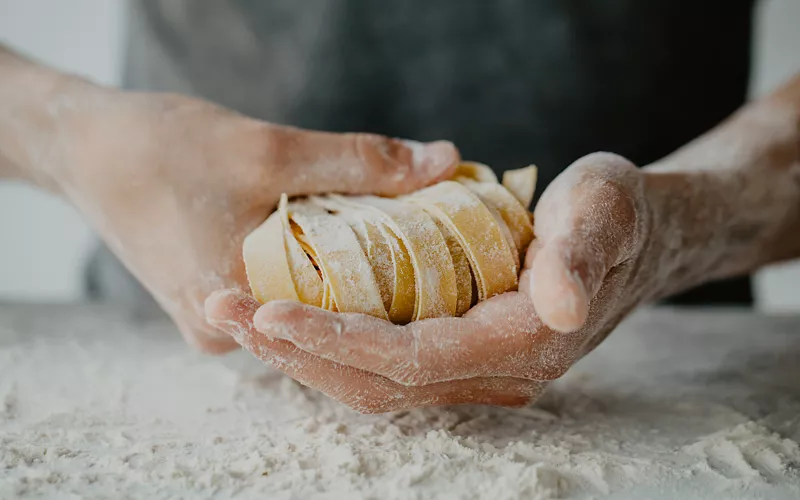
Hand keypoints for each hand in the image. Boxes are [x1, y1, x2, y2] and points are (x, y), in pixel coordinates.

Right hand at [55, 88, 457, 352]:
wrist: (87, 148)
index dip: (407, 288)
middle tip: (441, 238)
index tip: (457, 255)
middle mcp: (226, 333)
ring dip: (351, 266)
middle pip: (328, 314)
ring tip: (407, 232)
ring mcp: (219, 320)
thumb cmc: (162, 148)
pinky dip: (318, 261)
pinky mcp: (217, 298)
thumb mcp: (270, 150)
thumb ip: (361, 161)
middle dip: (385, 277)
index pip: (344, 320)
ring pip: (307, 301)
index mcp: (232, 312)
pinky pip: (284, 289)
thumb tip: (445, 159)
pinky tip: (354, 233)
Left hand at [206, 152, 660, 412]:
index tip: (269, 313)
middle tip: (226, 314)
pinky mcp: (463, 351)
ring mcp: (478, 369)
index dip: (338, 341)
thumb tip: (559, 303)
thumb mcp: (605, 213)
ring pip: (375, 382)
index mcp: (521, 344)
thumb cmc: (618, 213)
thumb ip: (581, 255)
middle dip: (298, 354)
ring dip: (304, 355)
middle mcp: (495, 372)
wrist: (638, 234)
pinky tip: (292, 320)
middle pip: (378, 384)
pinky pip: (386, 365)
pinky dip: (333, 347)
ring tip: (240, 320)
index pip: (411, 359)